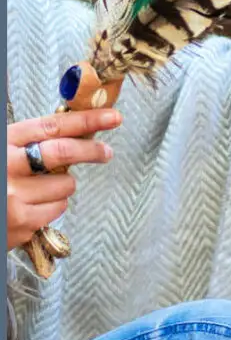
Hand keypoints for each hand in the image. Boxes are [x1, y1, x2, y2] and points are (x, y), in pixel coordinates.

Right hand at [7, 109, 121, 249]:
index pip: (52, 126)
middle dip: (92, 150)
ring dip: (62, 186)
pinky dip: (52, 206)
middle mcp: (8, 167)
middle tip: (105, 152)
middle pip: (63, 152)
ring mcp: (15, 197)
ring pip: (66, 185)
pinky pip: (57, 209)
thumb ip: (30, 142)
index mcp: (4, 143)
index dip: (87, 120)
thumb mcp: (3, 150)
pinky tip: (31, 205)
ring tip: (38, 188)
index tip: (112, 117)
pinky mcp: (22, 222)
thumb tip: (77, 133)